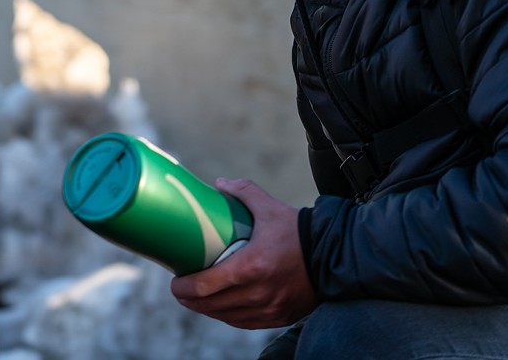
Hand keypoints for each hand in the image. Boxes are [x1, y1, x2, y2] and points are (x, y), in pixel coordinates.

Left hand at [171, 179, 316, 329]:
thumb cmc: (299, 231)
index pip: (205, 286)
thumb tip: (218, 184)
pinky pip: (245, 323)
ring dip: (207, 310)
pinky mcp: (279, 317)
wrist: (334, 255)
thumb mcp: (269, 207)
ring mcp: (269, 308)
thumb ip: (243, 192)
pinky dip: (229, 317)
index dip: (183, 288)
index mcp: (250, 267)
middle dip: (190, 301)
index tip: (174, 283)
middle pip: (211, 305)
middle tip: (180, 291)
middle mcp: (258, 293)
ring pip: (226, 316)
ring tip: (196, 300)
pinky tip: (221, 309)